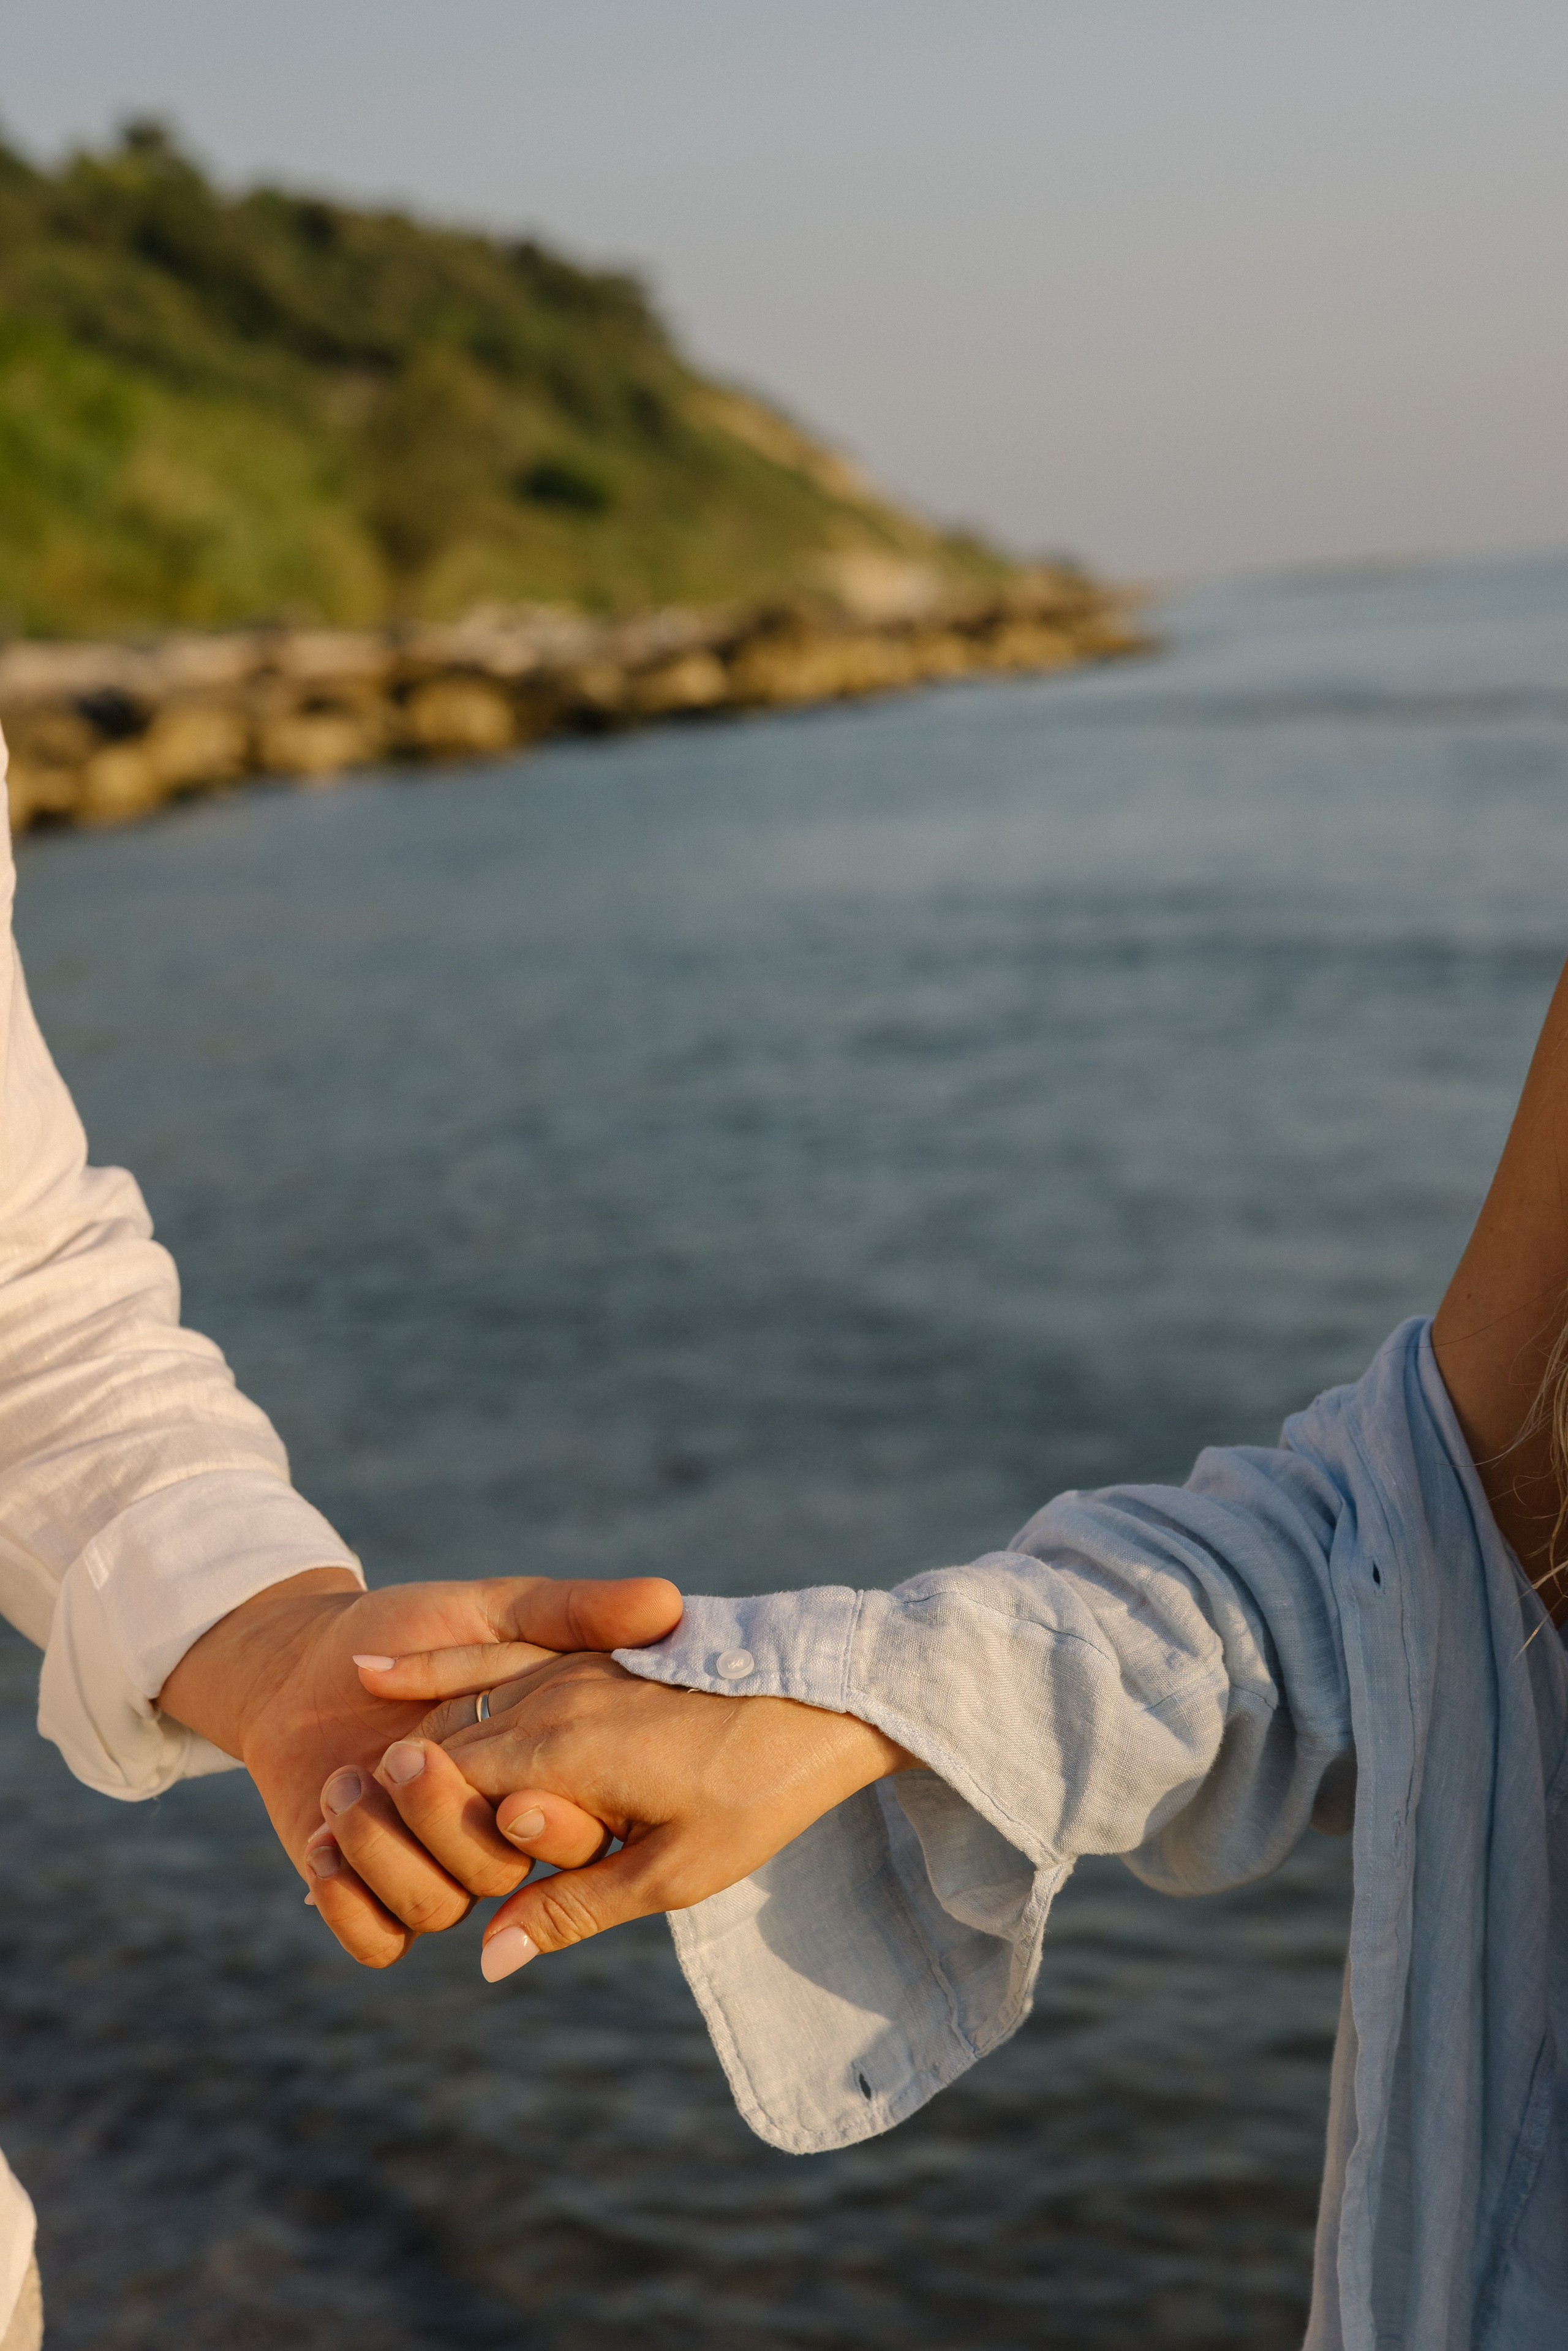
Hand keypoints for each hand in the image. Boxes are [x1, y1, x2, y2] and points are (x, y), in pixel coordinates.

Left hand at [157, 1571, 681, 1965]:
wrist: (300, 1652)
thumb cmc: (407, 1617)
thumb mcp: (503, 1601)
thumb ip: (577, 1608)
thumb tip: (668, 1599)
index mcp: (541, 1773)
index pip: (565, 1827)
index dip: (548, 1822)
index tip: (506, 1787)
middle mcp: (495, 1829)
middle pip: (495, 1868)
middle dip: (446, 1819)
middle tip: (397, 1755)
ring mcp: (436, 1865)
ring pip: (437, 1906)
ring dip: (385, 1854)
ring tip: (342, 1785)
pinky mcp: (376, 1893)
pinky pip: (379, 1941)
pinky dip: (351, 1910)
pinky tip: (321, 1856)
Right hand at [346, 1649, 915, 1980]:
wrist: (825, 1695)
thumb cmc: (757, 1795)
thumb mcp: (673, 1871)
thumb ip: (571, 1908)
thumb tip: (489, 1957)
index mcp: (559, 1757)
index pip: (446, 1800)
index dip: (408, 1840)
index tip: (369, 1869)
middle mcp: (548, 1701)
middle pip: (442, 1753)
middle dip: (397, 1797)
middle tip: (337, 1829)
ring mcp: (565, 1668)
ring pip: (460, 1704)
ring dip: (408, 1740)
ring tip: (343, 1769)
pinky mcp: (585, 1652)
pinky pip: (490, 1655)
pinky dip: (431, 1670)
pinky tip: (379, 1670)